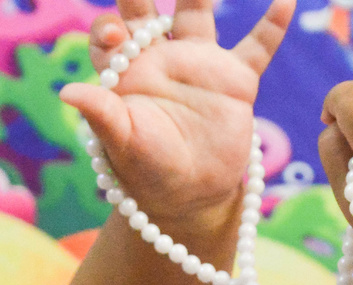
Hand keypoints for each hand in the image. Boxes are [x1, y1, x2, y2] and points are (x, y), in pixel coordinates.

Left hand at [59, 0, 293, 224]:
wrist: (191, 196)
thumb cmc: (148, 172)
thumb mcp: (122, 143)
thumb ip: (101, 113)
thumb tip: (67, 91)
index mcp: (126, 74)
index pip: (109, 36)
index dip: (108, 28)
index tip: (115, 33)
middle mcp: (160, 60)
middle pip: (146, 12)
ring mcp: (198, 66)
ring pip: (197, 13)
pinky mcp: (235, 81)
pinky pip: (258, 46)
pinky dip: (273, 24)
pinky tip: (286, 0)